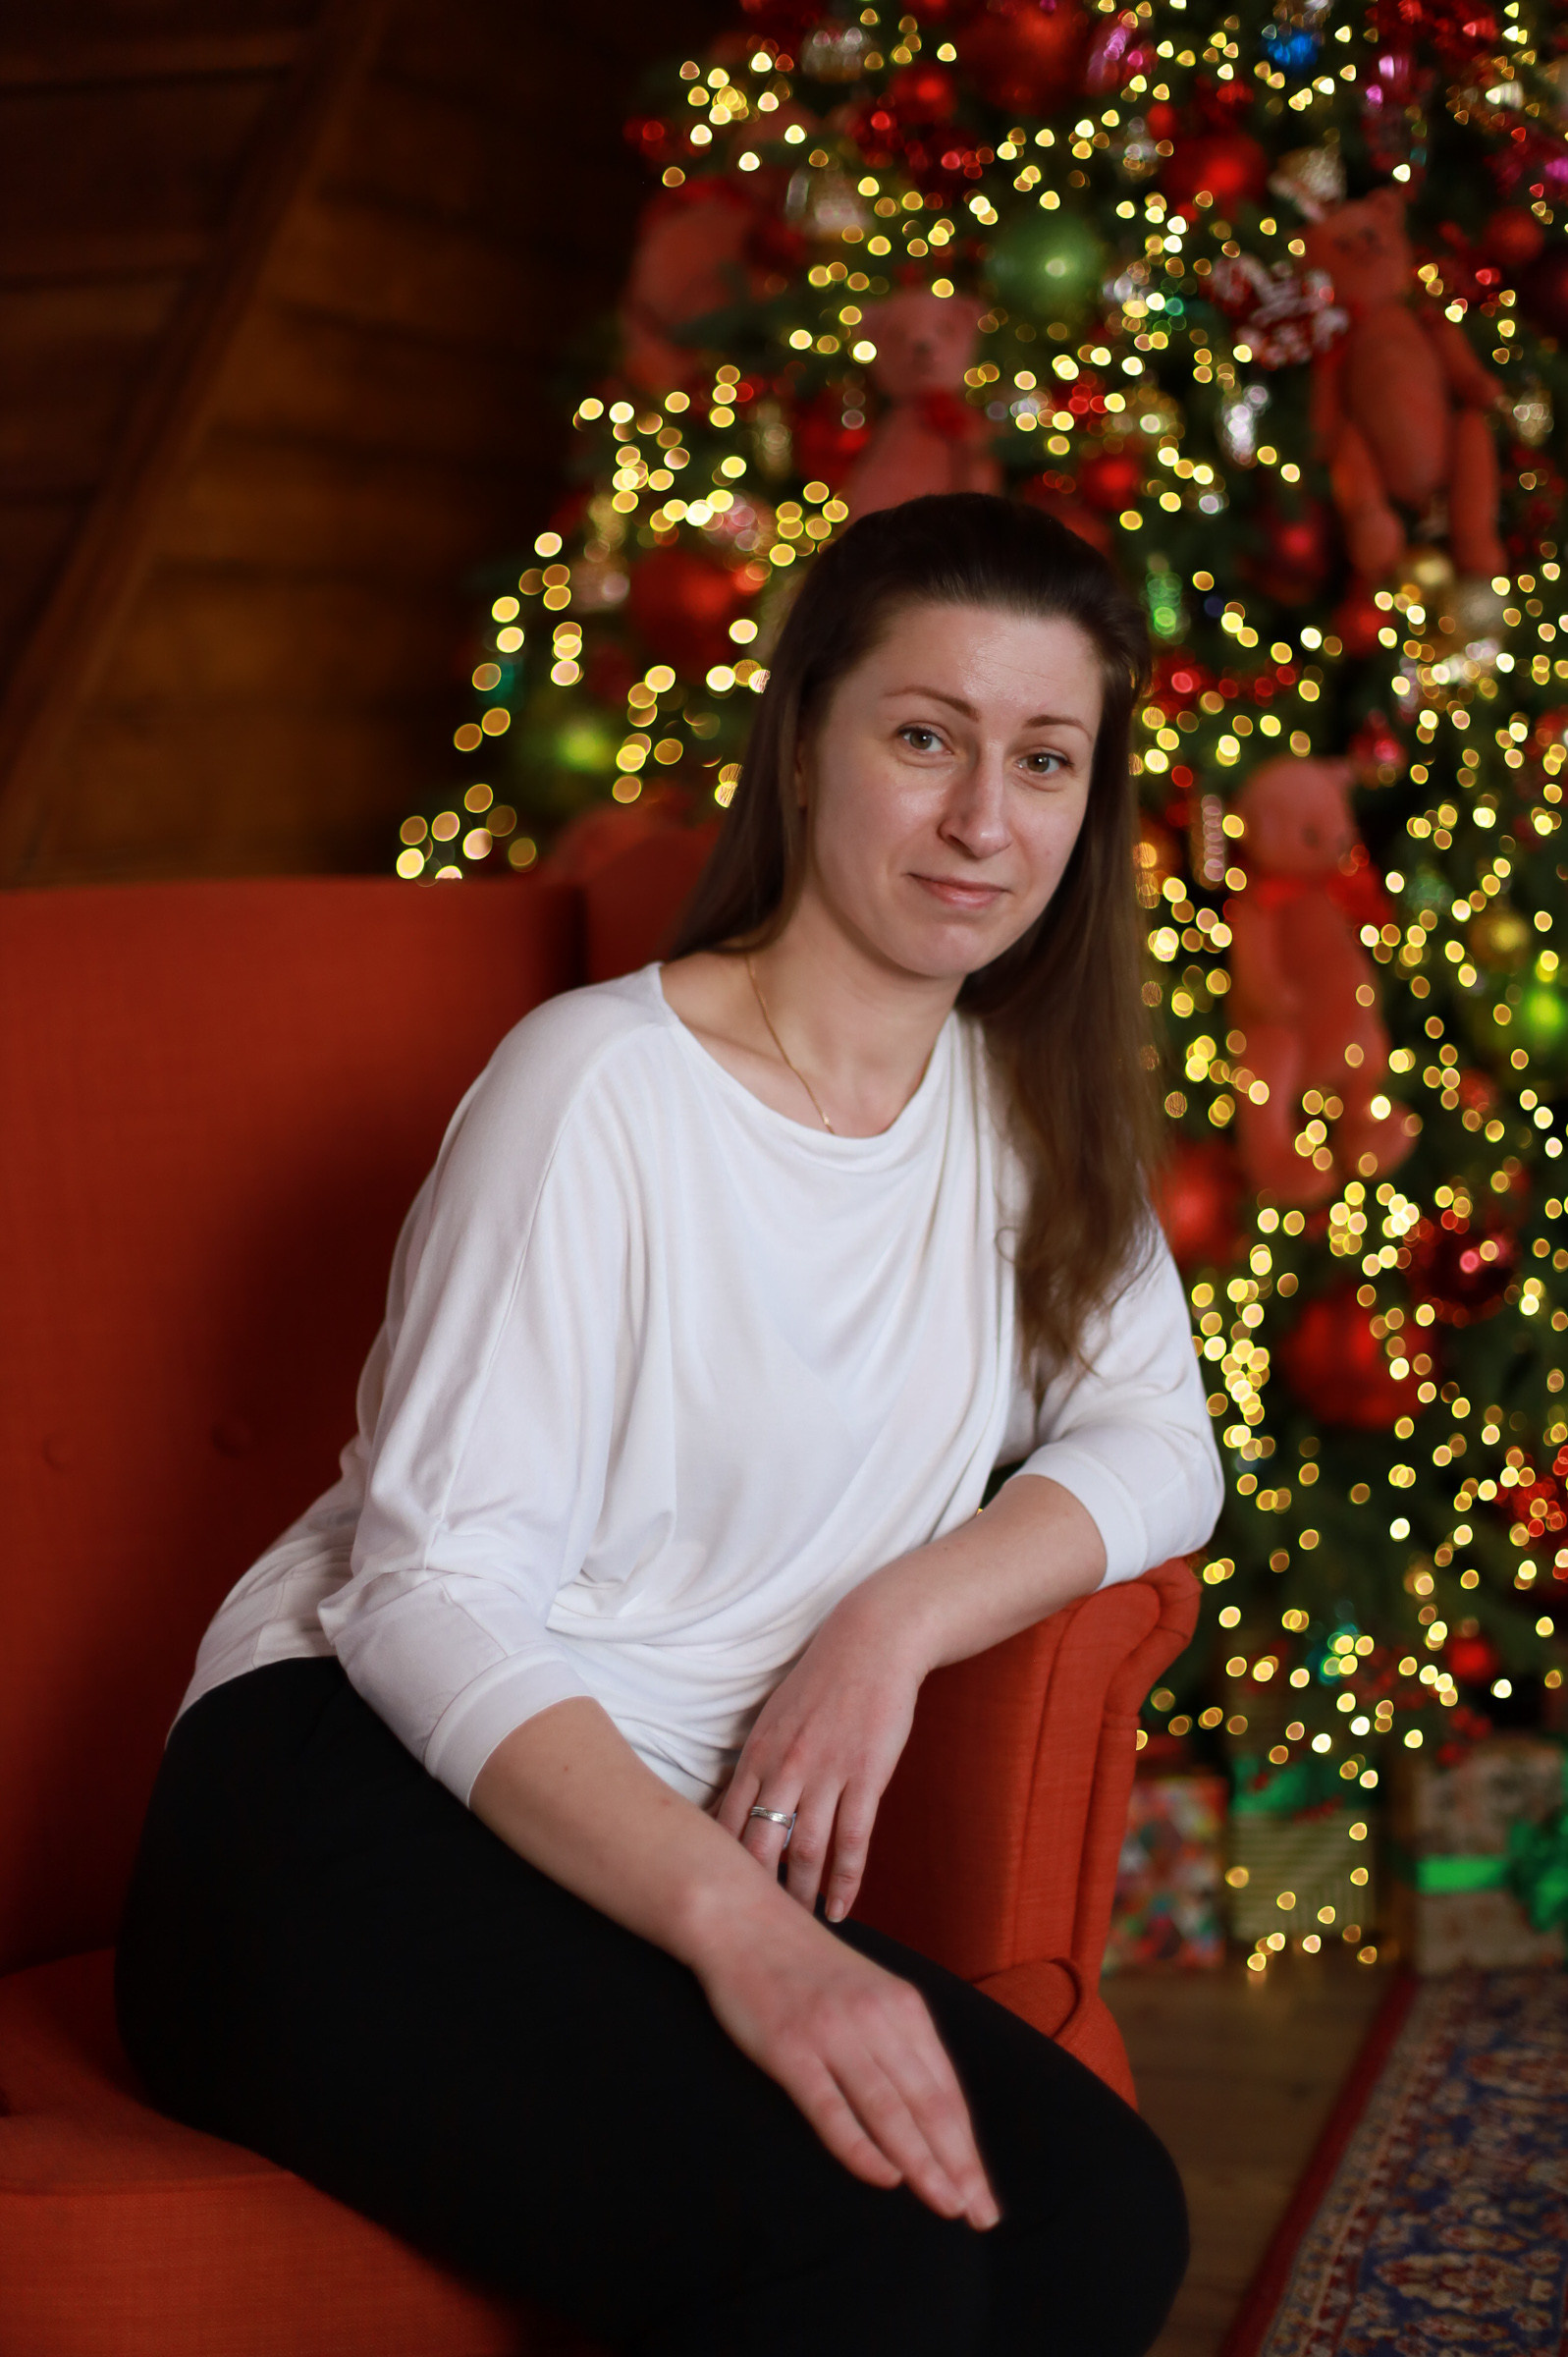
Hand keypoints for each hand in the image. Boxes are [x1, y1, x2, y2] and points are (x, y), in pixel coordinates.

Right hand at [694, 1898, 1000, 2229]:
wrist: (744, 1920)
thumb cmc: (807, 1965)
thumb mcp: (869, 1991)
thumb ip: (898, 2041)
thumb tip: (930, 2110)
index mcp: (903, 2007)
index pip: (946, 2091)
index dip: (968, 2148)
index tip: (984, 2196)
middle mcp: (877, 2019)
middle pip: (929, 2105)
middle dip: (960, 2165)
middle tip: (981, 2217)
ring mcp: (834, 2032)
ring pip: (891, 2110)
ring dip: (924, 2163)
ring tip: (949, 2206)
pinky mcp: (790, 2048)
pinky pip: (832, 2107)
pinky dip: (861, 2146)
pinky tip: (885, 2178)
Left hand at [715, 1589, 920, 1921]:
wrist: (872, 1643)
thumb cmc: (822, 1680)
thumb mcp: (775, 1717)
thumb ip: (757, 1763)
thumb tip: (736, 1805)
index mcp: (757, 1752)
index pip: (726, 1823)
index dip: (721, 1866)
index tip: (717, 1899)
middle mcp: (784, 1767)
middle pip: (759, 1845)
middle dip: (754, 1893)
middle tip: (753, 1930)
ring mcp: (826, 1772)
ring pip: (805, 1851)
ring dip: (800, 1895)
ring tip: (799, 1927)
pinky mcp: (866, 1776)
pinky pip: (853, 1840)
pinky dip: (845, 1881)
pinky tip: (840, 1909)